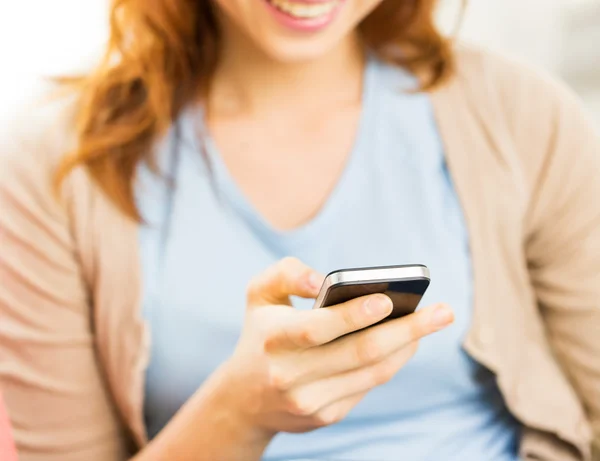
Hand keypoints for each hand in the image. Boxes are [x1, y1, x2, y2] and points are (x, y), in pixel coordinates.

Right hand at [216, 257, 453, 437]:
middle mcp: (290, 376)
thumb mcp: (259, 295)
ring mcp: (310, 401)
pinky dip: (393, 361)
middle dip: (407, 330)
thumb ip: (285, 273)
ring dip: (408, 345)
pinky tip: (408, 341)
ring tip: (434, 321)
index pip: (318, 327)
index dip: (354, 315)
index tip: (388, 299)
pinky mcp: (326, 416)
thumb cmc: (261, 335)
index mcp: (273, 339)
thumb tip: (320, 280)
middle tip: (443, 311)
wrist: (244, 399)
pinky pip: (369, 385)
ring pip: (372, 372)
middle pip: (359, 352)